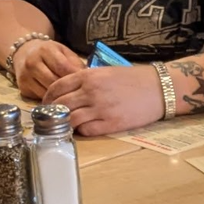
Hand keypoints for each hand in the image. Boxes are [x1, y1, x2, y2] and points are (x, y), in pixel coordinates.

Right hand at [12, 39, 83, 99]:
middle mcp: (32, 62)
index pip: (62, 67)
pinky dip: (50, 99)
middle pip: (53, 81)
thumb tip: (85, 80)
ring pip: (47, 92)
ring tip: (69, 97)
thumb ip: (75, 63)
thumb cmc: (49, 53)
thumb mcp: (63, 52)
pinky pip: (40, 97)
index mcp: (45, 50)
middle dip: (67, 88)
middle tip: (78, 93)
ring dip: (59, 96)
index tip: (84, 83)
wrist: (25, 52)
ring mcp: (26, 76)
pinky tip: (57, 98)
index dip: (74, 76)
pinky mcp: (23, 87)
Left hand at [43, 66, 163, 135]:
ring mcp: (100, 108)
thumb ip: (85, 79)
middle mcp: (91, 91)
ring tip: (64, 127)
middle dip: (52, 113)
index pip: (57, 87)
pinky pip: (87, 130)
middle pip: (61, 105)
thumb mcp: (105, 72)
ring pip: (71, 120)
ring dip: (65, 124)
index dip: (47, 98)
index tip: (45, 104)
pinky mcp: (111, 123)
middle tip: (49, 119)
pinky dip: (81, 131)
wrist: (158, 88)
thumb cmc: (133, 79)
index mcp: (88, 76)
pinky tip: (82, 130)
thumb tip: (67, 89)